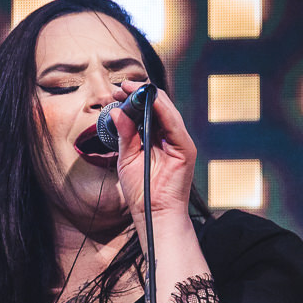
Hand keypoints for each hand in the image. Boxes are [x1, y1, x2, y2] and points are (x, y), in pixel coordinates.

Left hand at [110, 80, 196, 233]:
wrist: (153, 215)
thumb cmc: (141, 192)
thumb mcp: (127, 159)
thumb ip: (124, 136)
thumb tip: (117, 113)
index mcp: (157, 139)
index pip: (148, 112)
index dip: (134, 99)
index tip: (117, 92)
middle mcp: (170, 138)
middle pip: (158, 107)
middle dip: (140, 94)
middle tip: (121, 87)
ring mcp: (179, 142)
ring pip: (167, 111)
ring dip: (148, 98)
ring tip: (130, 89)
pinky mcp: (186, 149)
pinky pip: (174, 124)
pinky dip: (162, 110)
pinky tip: (149, 101)